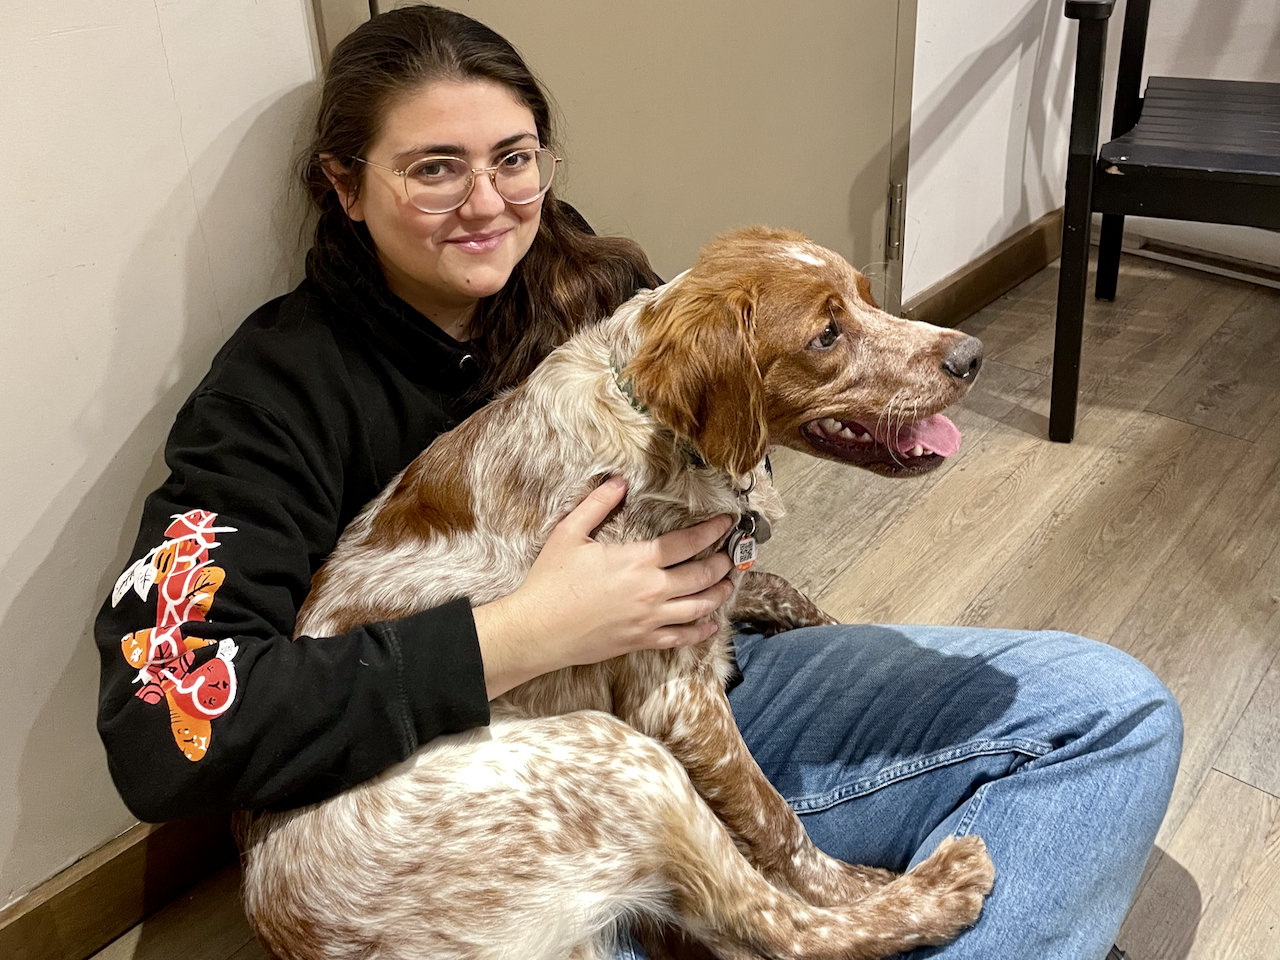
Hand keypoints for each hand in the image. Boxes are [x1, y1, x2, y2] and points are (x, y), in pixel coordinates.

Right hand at [473, 476, 735, 698]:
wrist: (538, 630)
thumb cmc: (551, 581)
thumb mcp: (569, 533)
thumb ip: (597, 504)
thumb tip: (619, 481)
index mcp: (637, 561)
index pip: (687, 543)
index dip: (711, 531)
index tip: (726, 523)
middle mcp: (652, 591)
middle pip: (701, 576)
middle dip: (722, 564)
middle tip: (731, 556)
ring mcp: (649, 619)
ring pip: (698, 607)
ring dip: (718, 595)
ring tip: (728, 585)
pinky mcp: (641, 641)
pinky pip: (681, 638)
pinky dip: (701, 631)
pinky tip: (711, 625)